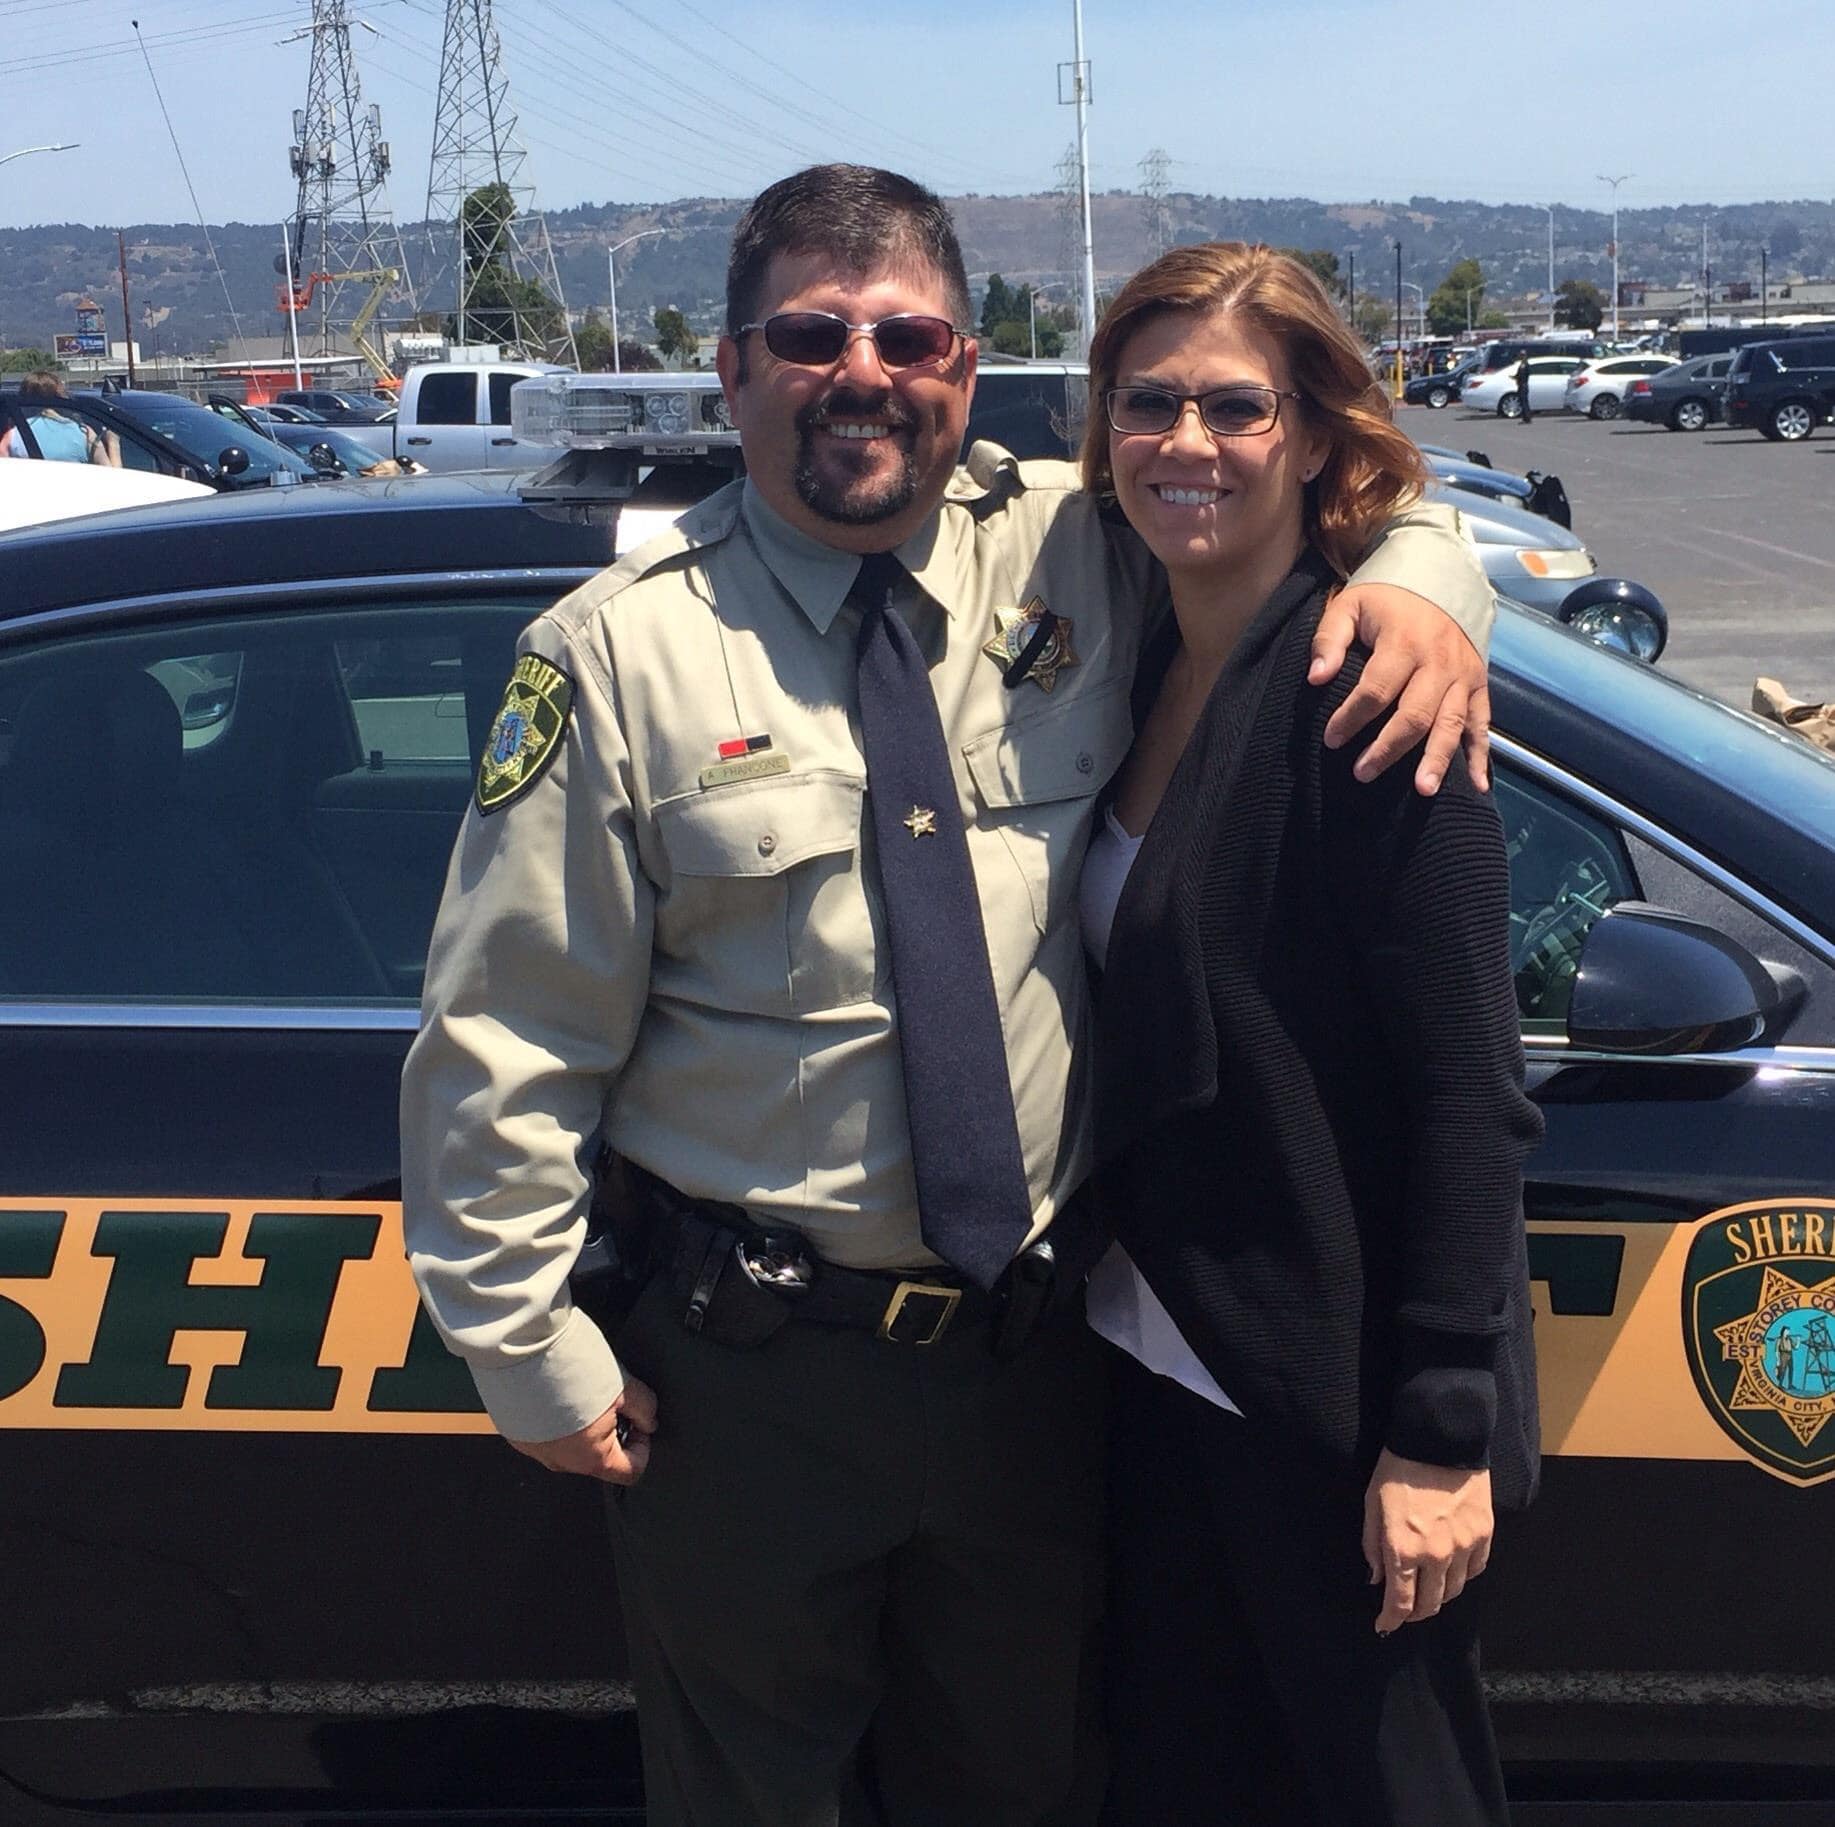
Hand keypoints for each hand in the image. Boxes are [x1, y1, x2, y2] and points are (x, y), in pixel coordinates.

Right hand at [509, 1375, 657, 1485]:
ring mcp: (534, 1449)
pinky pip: (546, 1433)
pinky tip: (559, 1390)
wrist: (523, 1348)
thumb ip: (645, 1410)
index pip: (630, 1471)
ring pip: (571, 1444)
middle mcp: (560, 1461)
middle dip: (611, 1429)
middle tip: (609, 1397)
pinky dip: (556, 1417)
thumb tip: (648, 1420)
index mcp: (590, 1458)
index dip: (642, 1444)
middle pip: (599, 1457)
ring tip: (582, 1389)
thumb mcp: (624, 1386)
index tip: (639, 1420)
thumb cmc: (570, 1368)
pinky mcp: (517, 1434)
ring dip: (583, 1422)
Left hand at [1309, 584, 1490, 795]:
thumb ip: (1329, 639)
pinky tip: (1477, 786)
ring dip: (1437, 759)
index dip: (1351, 717)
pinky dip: (1481, 755)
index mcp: (1405, 642)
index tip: (1331, 740)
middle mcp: (1439, 662)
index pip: (1376, 690)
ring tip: (1423, 791)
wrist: (1440, 577)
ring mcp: (1463, 676)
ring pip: (1452, 723)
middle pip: (1415, 714)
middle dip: (1388, 748)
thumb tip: (1315, 677)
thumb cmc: (1386, 599)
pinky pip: (1483, 723)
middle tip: (1362, 773)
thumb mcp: (1350, 605)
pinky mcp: (1479, 684)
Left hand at [1361, 1448, 1493, 1633]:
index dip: (1391, 1620)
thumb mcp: (1372, 1504)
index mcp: (1403, 1548)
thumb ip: (1372, 1546)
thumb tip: (1377, 1580)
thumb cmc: (1398, 1468)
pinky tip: (1451, 1569)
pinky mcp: (1484, 1534)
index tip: (1384, 1627)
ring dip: (1439, 1595)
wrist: (1439, 1438)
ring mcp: (1464, 1546)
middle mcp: (1436, 1555)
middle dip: (1415, 1612)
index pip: (1400, 1602)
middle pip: (1430, 1604)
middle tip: (1406, 1609)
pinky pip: (1475, 1570)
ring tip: (1428, 1587)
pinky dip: (1462, 1575)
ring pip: (1454, 1590)